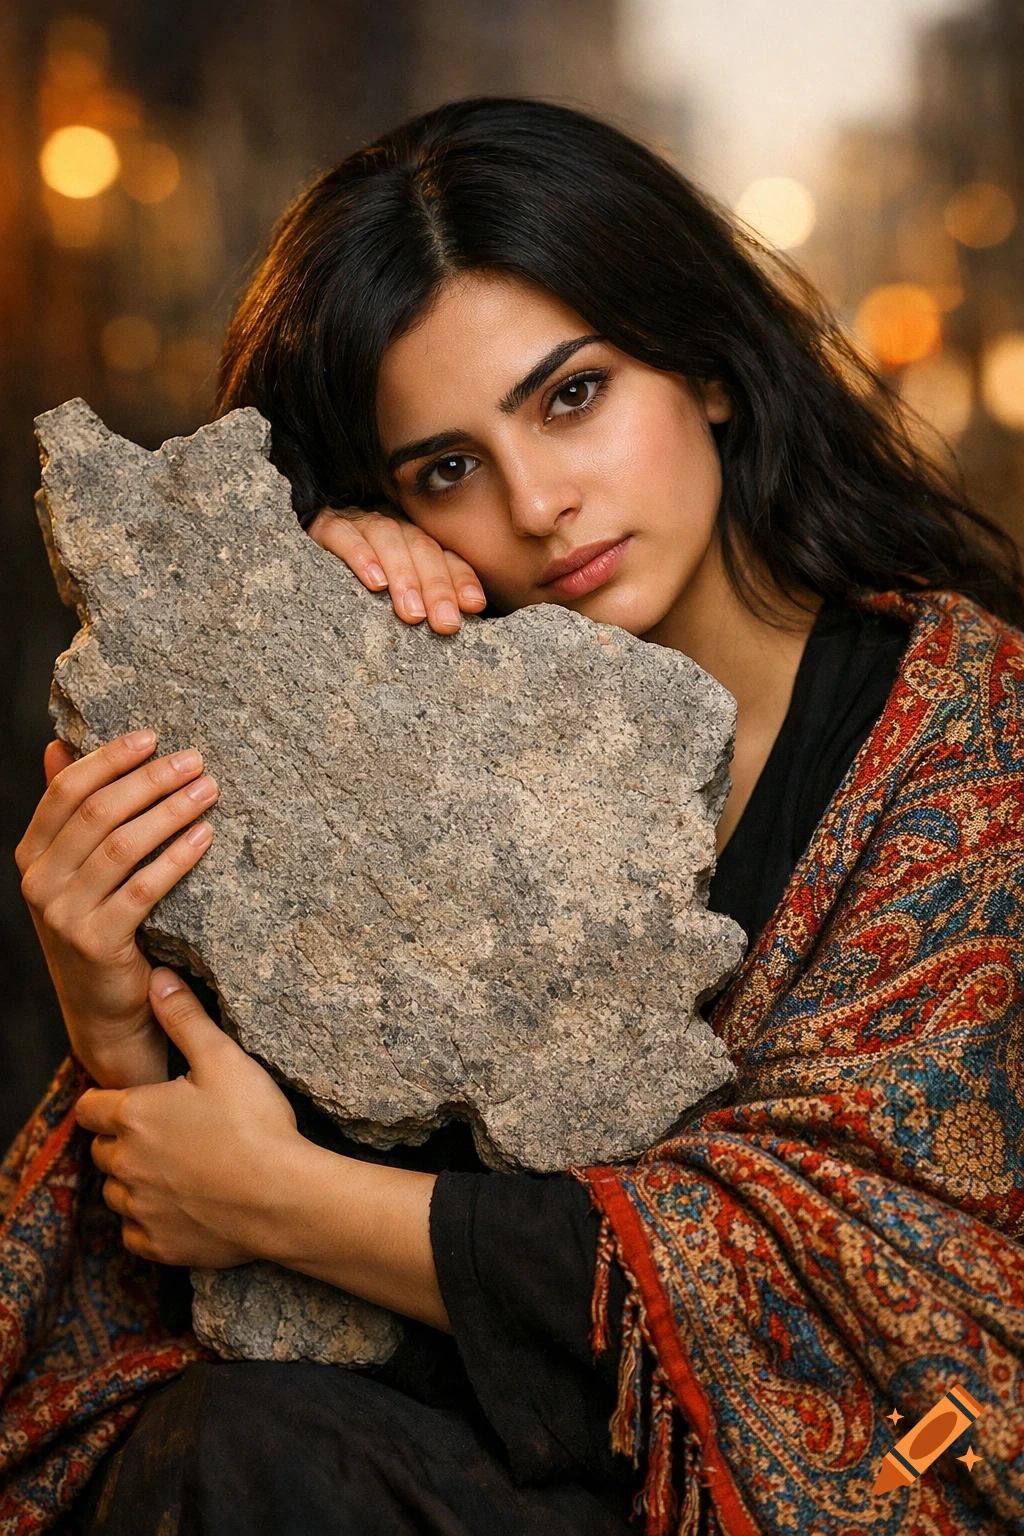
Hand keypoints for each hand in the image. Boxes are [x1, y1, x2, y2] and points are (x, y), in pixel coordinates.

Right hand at [16, 731, 218, 1086]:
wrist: (105, 1011)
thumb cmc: (101, 928)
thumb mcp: (76, 872)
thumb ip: (70, 814)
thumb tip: (58, 746)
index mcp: (32, 855)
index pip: (64, 791)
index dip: (108, 759)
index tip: (151, 736)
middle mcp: (39, 882)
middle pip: (98, 812)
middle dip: (150, 780)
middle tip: (195, 761)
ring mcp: (63, 914)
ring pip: (122, 845)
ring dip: (170, 811)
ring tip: (208, 790)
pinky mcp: (96, 942)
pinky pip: (143, 888)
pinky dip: (177, 858)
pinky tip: (205, 836)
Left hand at [77, 970, 449, 1329]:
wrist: (284, 1196)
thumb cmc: (255, 1124)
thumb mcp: (223, 1059)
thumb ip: (184, 1017)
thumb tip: (158, 978)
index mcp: (134, 1115)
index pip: (90, 1107)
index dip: (109, 1102)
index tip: (134, 1102)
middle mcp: (125, 1164)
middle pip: (102, 1149)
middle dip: (123, 1140)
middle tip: (166, 1133)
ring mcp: (140, 1208)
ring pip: (115, 1192)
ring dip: (133, 1180)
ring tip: (175, 1169)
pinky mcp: (158, 1245)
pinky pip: (135, 1233)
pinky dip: (149, 1221)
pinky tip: (181, 1206)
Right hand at [308, 508, 485, 633]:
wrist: (298, 545)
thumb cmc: (354, 578)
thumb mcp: (393, 590)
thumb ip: (423, 600)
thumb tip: (454, 625)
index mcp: (414, 539)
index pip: (445, 555)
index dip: (461, 579)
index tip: (473, 606)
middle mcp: (392, 525)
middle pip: (422, 548)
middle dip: (437, 586)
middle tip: (445, 623)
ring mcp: (359, 522)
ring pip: (389, 540)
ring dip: (404, 576)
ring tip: (411, 613)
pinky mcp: (325, 526)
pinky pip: (345, 536)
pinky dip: (362, 557)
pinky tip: (373, 583)